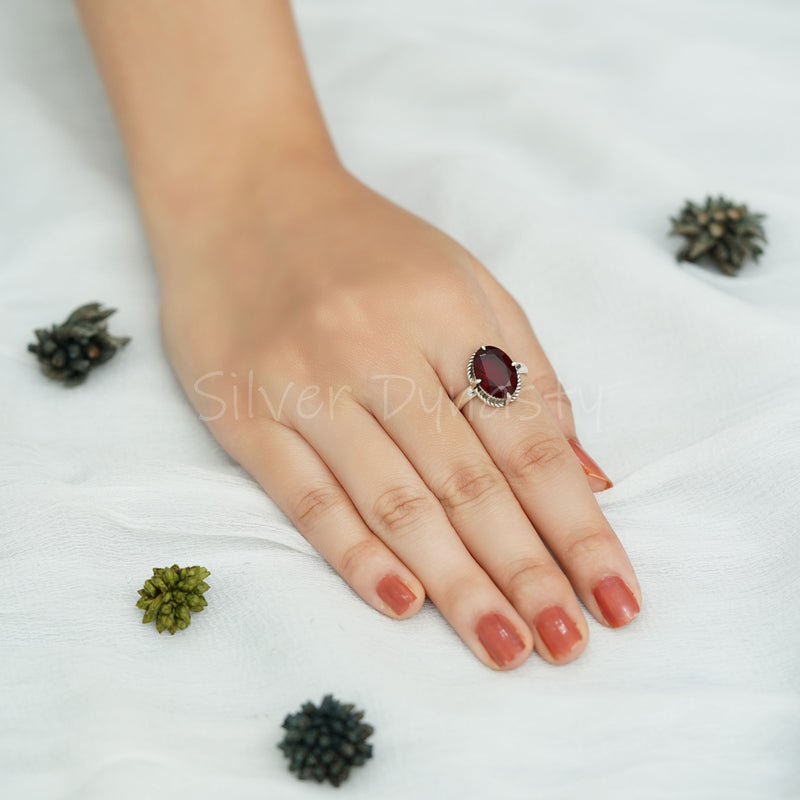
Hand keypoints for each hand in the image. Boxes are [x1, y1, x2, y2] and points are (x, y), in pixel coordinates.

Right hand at [157, 162, 640, 669]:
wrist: (242, 199)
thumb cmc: (367, 249)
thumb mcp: (465, 286)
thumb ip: (525, 377)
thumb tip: (587, 478)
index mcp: (448, 310)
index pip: (528, 438)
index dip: (577, 524)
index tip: (616, 596)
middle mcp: (377, 347)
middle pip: (469, 481)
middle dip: (527, 571)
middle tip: (569, 645)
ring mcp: (306, 384)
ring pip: (396, 501)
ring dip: (457, 583)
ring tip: (505, 646)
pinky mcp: (245, 414)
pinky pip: (309, 499)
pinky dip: (358, 556)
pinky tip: (405, 603)